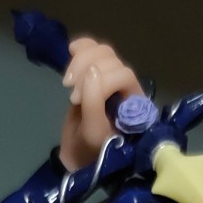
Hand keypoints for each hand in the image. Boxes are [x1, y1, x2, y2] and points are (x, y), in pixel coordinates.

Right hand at [59, 38, 143, 171]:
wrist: (78, 155)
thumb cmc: (91, 150)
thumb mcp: (93, 130)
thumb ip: (94, 101)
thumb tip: (91, 70)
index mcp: (134, 103)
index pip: (122, 75)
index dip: (100, 82)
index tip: (77, 101)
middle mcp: (126, 87)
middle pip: (111, 59)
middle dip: (86, 70)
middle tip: (71, 94)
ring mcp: (110, 78)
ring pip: (101, 51)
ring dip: (80, 60)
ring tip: (67, 82)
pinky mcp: (94, 73)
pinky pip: (92, 49)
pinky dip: (81, 47)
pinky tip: (70, 50)